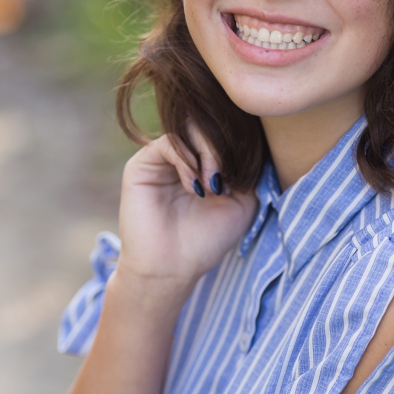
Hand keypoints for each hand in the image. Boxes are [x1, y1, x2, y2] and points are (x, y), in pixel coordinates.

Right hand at [113, 127, 257, 305]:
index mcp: (207, 162)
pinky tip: (194, 186)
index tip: (247, 173)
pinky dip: (186, 160)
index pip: (227, 132)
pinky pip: (169, 142)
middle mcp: (185, 156)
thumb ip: (249, 168)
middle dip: (224, 148)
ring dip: (208, 153)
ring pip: (190, 129)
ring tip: (211, 185)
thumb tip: (250, 139)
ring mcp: (163, 158)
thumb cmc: (206, 240)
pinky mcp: (142, 164)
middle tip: (225, 180)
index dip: (242, 143)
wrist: (171, 268)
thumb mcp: (244, 202)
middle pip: (209, 126)